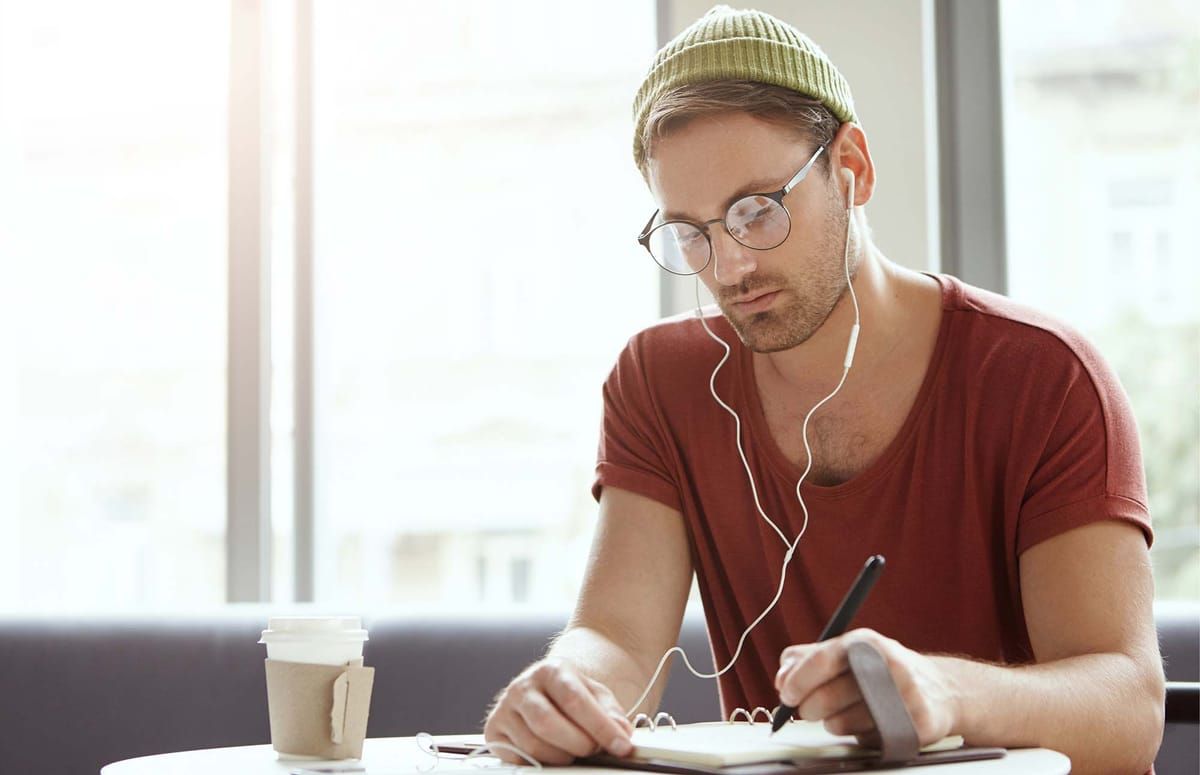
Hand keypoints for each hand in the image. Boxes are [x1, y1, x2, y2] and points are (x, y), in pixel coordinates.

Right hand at [484, 657, 634, 764]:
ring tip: (575, 751)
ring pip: (533, 745)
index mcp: (551, 670)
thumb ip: (611, 713)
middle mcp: (523, 686)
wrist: (545, 691)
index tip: (622, 746)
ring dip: (562, 756)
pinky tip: (553, 753)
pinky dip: (541, 762)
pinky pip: (518, 758)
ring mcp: (505, 709)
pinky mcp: (494, 731)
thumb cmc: (571, 694)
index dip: (601, 727)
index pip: (575, 700)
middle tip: (594, 750)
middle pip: (548, 724)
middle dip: (579, 744)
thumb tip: (622, 733)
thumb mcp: (595, 695)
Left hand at [774, 629, 960, 746]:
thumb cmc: (883, 670)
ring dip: (835, 723)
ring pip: (838, 724)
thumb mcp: (849, 651)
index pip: (820, 662)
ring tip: (852, 710)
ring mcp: (902, 697)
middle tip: (810, 709)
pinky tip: (873, 723)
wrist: (940, 690)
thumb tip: (781, 676)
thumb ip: (808, 658)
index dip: (796, 682)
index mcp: (865, 643)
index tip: (786, 694)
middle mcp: (886, 666)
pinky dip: (860, 736)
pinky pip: (864, 741)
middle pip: (823, 699)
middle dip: (808, 709)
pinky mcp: (913, 728)